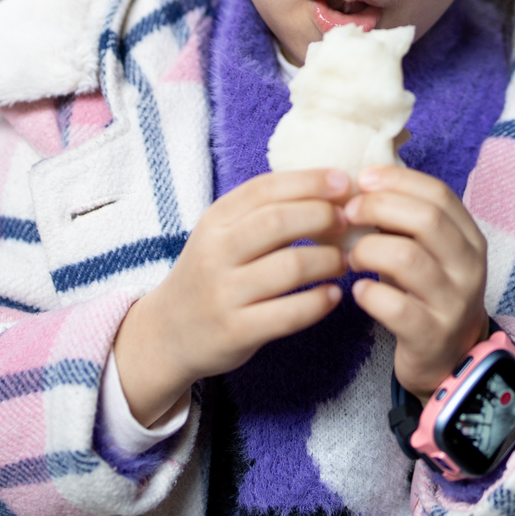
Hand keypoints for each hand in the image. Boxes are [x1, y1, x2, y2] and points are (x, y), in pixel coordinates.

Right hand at [112, 169, 352, 425]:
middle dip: (322, 216)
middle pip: (278, 222)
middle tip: (347, 222)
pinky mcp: (235, 331)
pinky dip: (320, 301)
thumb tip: (330, 190)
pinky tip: (333, 295)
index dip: (309, 181)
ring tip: (343, 261)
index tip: (344, 182)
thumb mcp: (222, 235)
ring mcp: (224, 294)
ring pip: (290, 266)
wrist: (168, 334)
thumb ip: (263, 213)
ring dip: (329, 259)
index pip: (265, 189)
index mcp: (214, 221)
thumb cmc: (211, 276)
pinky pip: (289, 313)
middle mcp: (215, 253)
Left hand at [344, 165, 489, 399]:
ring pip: (408, 258)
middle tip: (348, 214)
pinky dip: (369, 293)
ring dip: (368, 250)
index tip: (363, 178)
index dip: (398, 180)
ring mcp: (453, 303)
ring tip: (351, 257)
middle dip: (378, 207)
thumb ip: (407, 221)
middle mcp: (468, 267)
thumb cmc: (428, 294)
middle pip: (426, 219)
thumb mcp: (430, 252)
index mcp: (470, 239)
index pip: (439, 194)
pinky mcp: (432, 336)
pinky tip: (358, 291)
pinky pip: (396, 307)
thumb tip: (362, 184)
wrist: (451, 358)